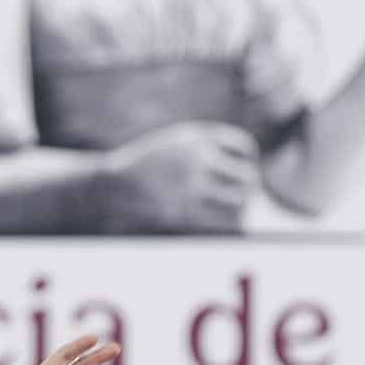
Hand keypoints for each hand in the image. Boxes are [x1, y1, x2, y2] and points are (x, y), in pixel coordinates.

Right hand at [96, 121, 260, 232]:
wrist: (116, 183)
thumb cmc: (150, 164)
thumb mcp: (178, 142)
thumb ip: (209, 148)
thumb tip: (247, 171)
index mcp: (198, 137)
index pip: (244, 147)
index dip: (248, 161)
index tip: (242, 170)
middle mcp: (198, 157)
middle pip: (247, 176)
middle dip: (249, 188)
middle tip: (243, 197)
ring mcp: (191, 184)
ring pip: (239, 202)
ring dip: (241, 209)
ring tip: (234, 214)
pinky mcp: (184, 209)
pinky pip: (221, 221)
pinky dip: (229, 226)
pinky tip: (225, 226)